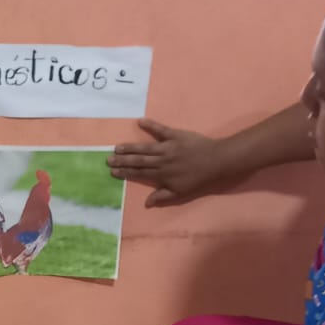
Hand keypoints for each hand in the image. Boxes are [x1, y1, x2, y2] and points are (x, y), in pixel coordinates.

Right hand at [107, 119, 228, 207]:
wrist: (216, 162)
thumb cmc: (198, 179)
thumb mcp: (180, 193)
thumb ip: (162, 197)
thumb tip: (146, 203)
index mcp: (161, 175)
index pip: (138, 173)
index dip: (124, 172)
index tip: (113, 171)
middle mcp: (160, 160)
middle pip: (138, 160)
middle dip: (122, 160)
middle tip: (108, 159)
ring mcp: (167, 146)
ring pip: (145, 147)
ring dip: (130, 147)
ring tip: (117, 147)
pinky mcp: (175, 135)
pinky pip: (160, 129)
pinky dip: (151, 125)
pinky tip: (140, 121)